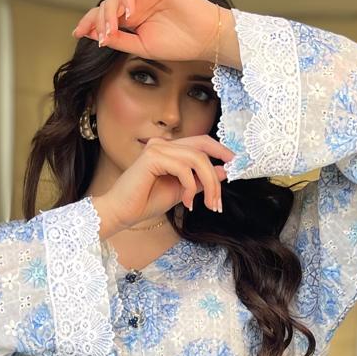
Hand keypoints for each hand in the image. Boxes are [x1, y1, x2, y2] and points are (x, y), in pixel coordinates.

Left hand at [73, 0, 227, 64]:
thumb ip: (119, 39)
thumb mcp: (142, 46)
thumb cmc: (178, 43)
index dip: (89, 22)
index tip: (77, 33)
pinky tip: (129, 13)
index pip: (104, 16)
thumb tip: (95, 35)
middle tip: (99, 36)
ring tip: (113, 28)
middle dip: (98, 20)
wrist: (204, 38)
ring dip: (111, 11)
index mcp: (131, 18)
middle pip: (106, 4)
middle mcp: (135, 2)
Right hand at [92, 134, 234, 236]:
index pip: (201, 142)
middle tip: (218, 202)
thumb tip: (222, 170)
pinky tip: (186, 203)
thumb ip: (200, 180)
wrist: (121, 213)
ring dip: (208, 184)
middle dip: (215, 176)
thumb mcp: (182, 191)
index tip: (234, 165)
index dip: (220, 150)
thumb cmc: (145, 203)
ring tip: (208, 205)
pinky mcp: (153, 157)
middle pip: (202, 149)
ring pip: (196, 159)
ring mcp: (157, 148)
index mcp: (169, 149)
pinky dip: (190, 187)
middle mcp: (163, 144)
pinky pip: (183, 168)